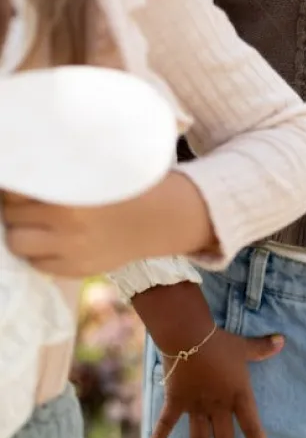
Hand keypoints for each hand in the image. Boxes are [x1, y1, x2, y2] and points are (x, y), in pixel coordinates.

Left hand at [3, 173, 216, 277]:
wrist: (158, 219)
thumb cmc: (120, 186)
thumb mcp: (88, 168)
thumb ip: (52, 171)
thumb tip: (13, 180)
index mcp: (68, 188)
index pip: (14, 186)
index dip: (15, 184)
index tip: (25, 182)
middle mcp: (67, 219)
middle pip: (10, 213)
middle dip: (16, 206)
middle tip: (32, 201)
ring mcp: (71, 248)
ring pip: (16, 242)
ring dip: (20, 231)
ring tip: (35, 223)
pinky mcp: (77, 269)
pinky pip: (37, 264)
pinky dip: (38, 253)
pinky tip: (53, 241)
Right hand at [134, 283, 281, 437]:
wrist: (187, 334)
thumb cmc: (218, 341)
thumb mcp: (243, 346)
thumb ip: (262, 348)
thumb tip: (282, 340)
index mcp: (238, 395)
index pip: (252, 426)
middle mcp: (218, 406)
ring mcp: (196, 406)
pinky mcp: (176, 401)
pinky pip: (167, 423)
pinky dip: (160, 436)